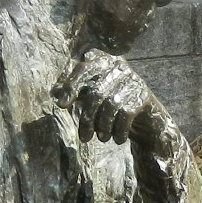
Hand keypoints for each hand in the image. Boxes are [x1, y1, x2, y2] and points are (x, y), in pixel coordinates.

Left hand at [61, 51, 180, 154]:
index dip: (71, 86)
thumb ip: (76, 92)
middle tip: (84, 138)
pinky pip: (125, 113)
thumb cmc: (114, 110)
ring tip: (102, 139)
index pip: (85, 69)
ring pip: (110, 105)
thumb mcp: (93, 99)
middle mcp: (120, 67)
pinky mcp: (144, 95)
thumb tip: (54, 93)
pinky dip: (119, 130)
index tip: (61, 105)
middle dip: (87, 118)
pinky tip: (117, 139)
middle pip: (96, 93)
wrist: (148, 124)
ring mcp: (134, 80)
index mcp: (105, 63)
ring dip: (103, 127)